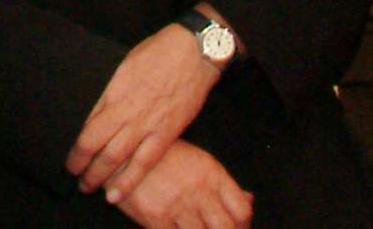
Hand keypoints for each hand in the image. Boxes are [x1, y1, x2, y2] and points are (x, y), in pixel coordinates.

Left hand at [69, 18, 222, 202]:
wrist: (193, 52)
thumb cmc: (158, 52)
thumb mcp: (124, 66)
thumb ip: (111, 92)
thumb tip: (95, 111)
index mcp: (114, 93)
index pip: (87, 126)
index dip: (76, 146)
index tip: (71, 156)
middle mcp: (126, 112)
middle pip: (96, 145)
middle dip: (82, 165)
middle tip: (74, 176)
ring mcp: (146, 125)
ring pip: (115, 158)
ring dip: (99, 176)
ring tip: (88, 188)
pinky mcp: (166, 134)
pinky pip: (144, 163)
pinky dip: (128, 181)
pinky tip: (116, 195)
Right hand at [112, 139, 251, 228]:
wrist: (123, 152)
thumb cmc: (165, 156)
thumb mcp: (200, 162)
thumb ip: (225, 184)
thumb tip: (249, 200)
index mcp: (212, 175)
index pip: (242, 211)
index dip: (243, 226)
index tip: (236, 228)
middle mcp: (197, 191)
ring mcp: (176, 205)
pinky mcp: (155, 217)